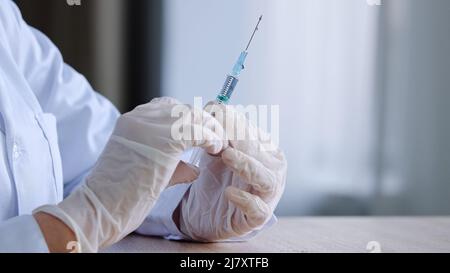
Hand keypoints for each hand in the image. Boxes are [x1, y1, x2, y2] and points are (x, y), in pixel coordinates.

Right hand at [34, 97, 226, 251]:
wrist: (100, 208)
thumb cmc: (121, 196)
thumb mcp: (146, 169)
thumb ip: (172, 163)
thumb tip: (195, 167)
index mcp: (132, 121)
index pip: (170, 107)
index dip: (190, 119)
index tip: (203, 135)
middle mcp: (140, 117)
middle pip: (185, 108)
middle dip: (205, 122)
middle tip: (216, 140)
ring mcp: (151, 126)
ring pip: (194, 116)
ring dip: (211, 130)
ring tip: (217, 146)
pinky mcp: (164, 141)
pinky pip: (198, 131)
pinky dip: (211, 139)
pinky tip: (214, 149)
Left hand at [177, 103, 286, 240]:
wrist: (208, 213)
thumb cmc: (218, 177)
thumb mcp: (217, 150)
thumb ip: (220, 132)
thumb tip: (215, 105)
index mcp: (268, 151)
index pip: (255, 133)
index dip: (236, 121)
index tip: (215, 110)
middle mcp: (274, 171)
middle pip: (262, 153)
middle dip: (241, 139)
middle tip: (218, 129)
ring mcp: (269, 195)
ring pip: (265, 179)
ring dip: (247, 165)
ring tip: (226, 156)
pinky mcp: (258, 218)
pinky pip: (257, 209)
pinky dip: (245, 200)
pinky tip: (229, 192)